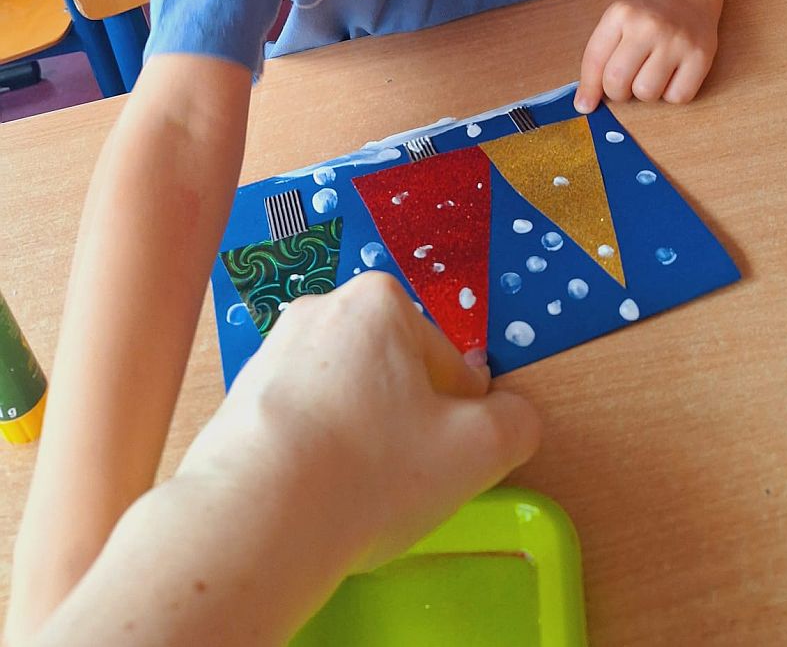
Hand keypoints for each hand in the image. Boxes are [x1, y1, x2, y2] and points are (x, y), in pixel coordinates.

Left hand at [178, 271, 539, 572]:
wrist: (255, 514)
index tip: (442, 460)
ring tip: (353, 489)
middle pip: (394, 375)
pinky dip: (316, 449)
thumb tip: (512, 417)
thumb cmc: (370, 470)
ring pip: (348, 398)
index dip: (458, 421)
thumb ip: (515, 423)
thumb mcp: (477, 450)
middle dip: (405, 425)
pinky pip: (302, 419)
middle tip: (400, 478)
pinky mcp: (242, 394)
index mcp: (381, 301)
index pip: (447, 365)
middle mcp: (323, 308)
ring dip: (360, 437)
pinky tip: (316, 491)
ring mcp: (274, 350)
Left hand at [574, 0, 718, 112]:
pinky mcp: (701, 56)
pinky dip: (672, 94)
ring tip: (651, 74)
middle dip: (617, 92)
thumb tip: (585, 104)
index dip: (588, 89)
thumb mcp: (617, 24)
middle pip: (617, 82)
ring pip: (646, 93)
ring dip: (646, 93)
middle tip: (627, 82)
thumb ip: (598, 59)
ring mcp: (677, 41)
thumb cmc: (646, 18)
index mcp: (621, 14)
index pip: (594, 61)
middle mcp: (648, 25)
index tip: (585, 105)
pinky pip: (677, 97)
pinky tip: (673, 75)